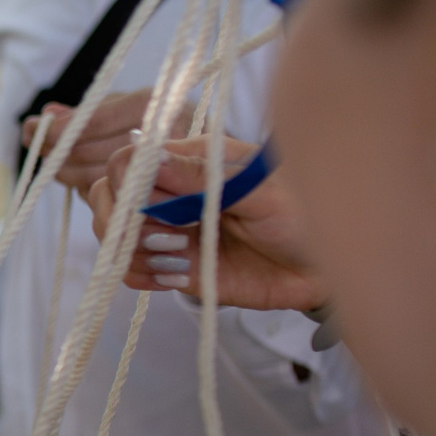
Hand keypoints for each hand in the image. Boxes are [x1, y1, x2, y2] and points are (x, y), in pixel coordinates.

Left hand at [22, 88, 157, 196]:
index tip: (32, 127)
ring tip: (50, 159)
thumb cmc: (157, 119)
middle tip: (33, 142)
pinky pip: (105, 195)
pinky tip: (78, 175)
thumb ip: (86, 111)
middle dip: (55, 149)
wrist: (197, 155)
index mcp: (150, 105)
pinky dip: (85, 186)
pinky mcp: (151, 198)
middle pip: (88, 151)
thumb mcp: (124, 104)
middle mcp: (158, 137)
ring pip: (93, 178)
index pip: (95, 120)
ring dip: (64, 171)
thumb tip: (46, 113)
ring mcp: (157, 171)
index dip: (60, 127)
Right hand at [91, 139, 328, 312]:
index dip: (129, 186)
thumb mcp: (260, 192)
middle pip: (108, 198)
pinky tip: (175, 277)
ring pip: (114, 237)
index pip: (128, 162)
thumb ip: (203, 178)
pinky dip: (141, 277)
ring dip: (134, 254)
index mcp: (190, 160)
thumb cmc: (306, 215)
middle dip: (124, 224)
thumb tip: (150, 158)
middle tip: (170, 241)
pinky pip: (131, 271)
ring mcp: (169, 230)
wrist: (327, 268)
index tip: (158, 208)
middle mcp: (171, 193)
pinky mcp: (174, 267)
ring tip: (179, 261)